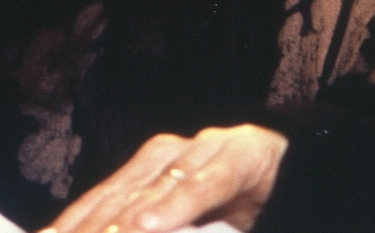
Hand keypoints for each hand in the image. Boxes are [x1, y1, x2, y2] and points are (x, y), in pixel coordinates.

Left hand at [43, 125, 287, 232]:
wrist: (302, 168)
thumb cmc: (241, 203)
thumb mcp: (194, 220)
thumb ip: (153, 226)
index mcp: (151, 168)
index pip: (101, 199)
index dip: (72, 222)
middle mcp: (170, 154)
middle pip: (119, 195)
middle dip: (88, 227)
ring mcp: (203, 149)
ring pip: (154, 189)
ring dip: (123, 221)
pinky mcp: (239, 157)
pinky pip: (204, 185)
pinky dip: (174, 206)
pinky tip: (148, 224)